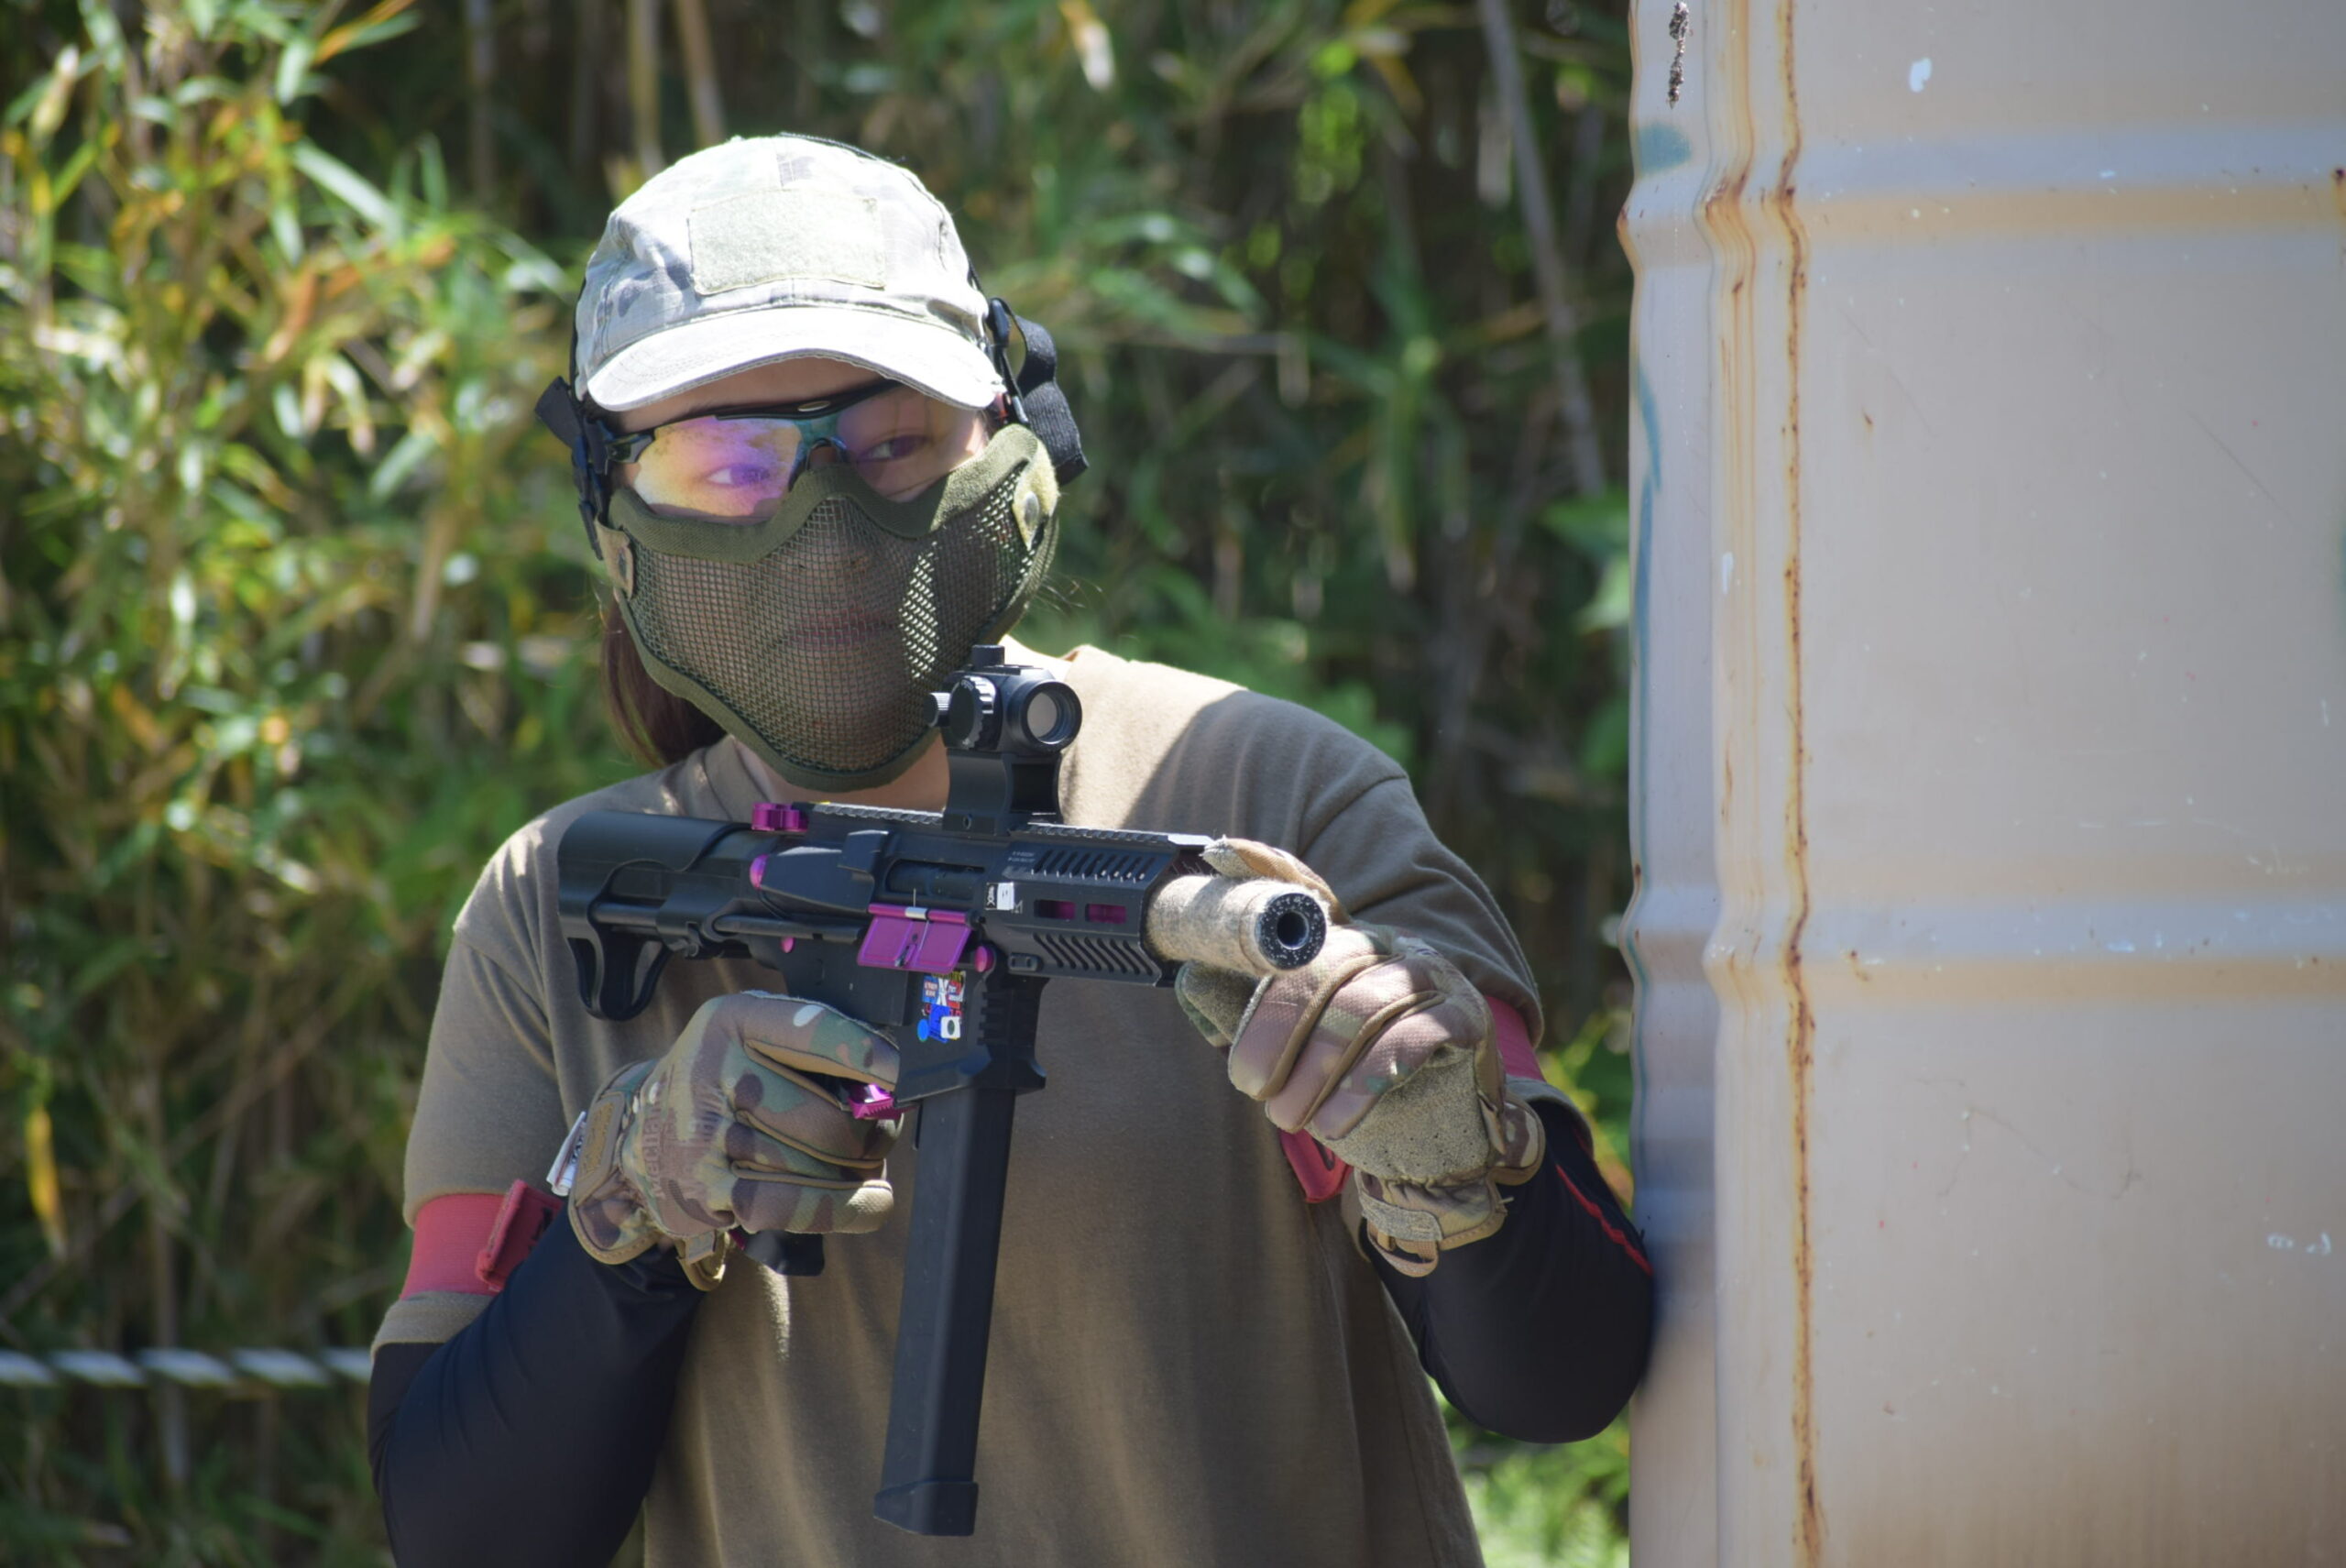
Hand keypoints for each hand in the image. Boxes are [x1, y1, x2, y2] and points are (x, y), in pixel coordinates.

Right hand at [568, 991, 899, 1286]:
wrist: (644, 1130)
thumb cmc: (729, 1080)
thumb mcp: (759, 1038)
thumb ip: (819, 1051)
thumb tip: (892, 1091)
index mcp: (736, 1020)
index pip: (816, 1033)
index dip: (870, 1058)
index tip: (904, 1077)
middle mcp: (714, 1071)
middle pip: (832, 1119)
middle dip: (874, 1136)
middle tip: (879, 1135)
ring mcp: (703, 1134)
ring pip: (820, 1167)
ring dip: (857, 1174)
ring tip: (860, 1165)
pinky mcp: (703, 1189)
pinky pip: (791, 1206)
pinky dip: (842, 1209)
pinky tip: (869, 1204)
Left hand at [1174, 839, 1544, 1276]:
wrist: (1440, 1137)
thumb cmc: (1352, 1084)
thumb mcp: (1290, 1052)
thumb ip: (1244, 1016)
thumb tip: (1192, 979)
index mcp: (1342, 943)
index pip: (1305, 893)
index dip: (1267, 869)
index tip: (1220, 851)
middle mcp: (1387, 944)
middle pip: (1322, 963)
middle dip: (1274, 1028)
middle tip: (1248, 1085)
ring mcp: (1430, 976)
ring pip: (1359, 1006)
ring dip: (1313, 1070)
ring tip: (1288, 1117)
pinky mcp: (1465, 1017)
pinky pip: (1406, 1042)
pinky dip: (1360, 1086)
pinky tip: (1335, 1120)